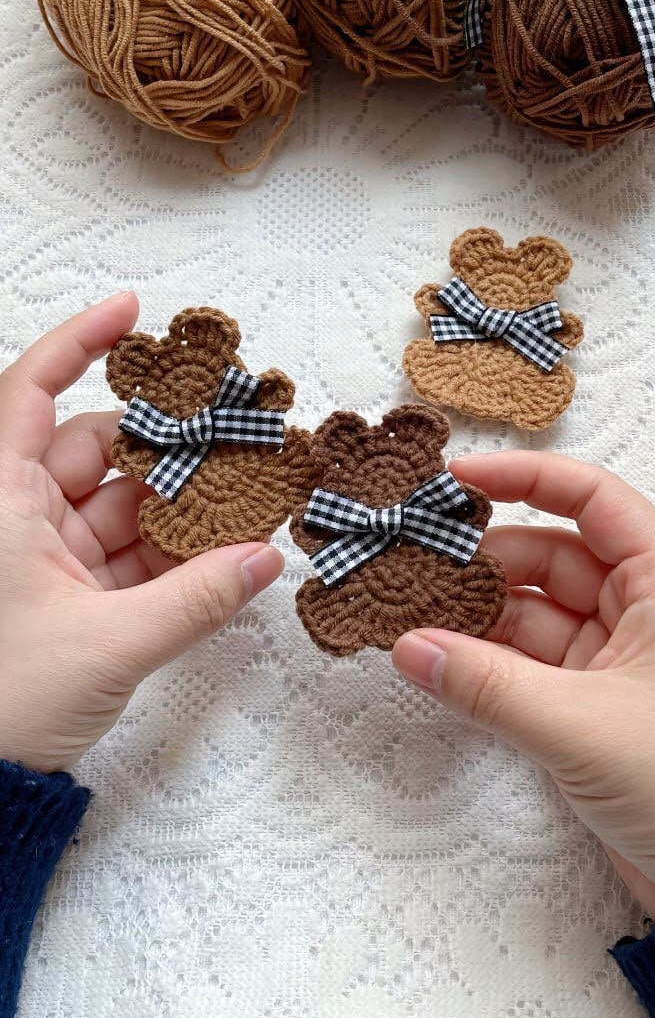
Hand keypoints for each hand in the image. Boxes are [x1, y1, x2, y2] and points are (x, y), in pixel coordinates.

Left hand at [0, 295, 282, 773]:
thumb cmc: (4, 703)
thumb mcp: (109, 644)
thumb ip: (197, 599)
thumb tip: (265, 559)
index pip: (32, 392)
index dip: (79, 342)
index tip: (132, 314)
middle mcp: (15, 516)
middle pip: (97, 449)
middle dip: (166, 445)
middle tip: (236, 435)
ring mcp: (41, 557)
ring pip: (119, 506)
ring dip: (180, 506)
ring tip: (249, 495)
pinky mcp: (64, 596)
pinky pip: (126, 556)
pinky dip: (172, 555)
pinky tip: (224, 551)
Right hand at [393, 451, 654, 928]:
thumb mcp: (583, 727)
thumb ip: (487, 685)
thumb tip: (411, 647)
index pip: (593, 500)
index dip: (526, 478)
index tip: (460, 480)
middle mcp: (643, 613)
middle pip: (551, 555)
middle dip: (482, 559)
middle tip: (412, 559)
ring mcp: (617, 661)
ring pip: (532, 614)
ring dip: (473, 615)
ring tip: (409, 611)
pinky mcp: (593, 709)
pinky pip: (527, 666)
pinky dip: (482, 662)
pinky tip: (436, 658)